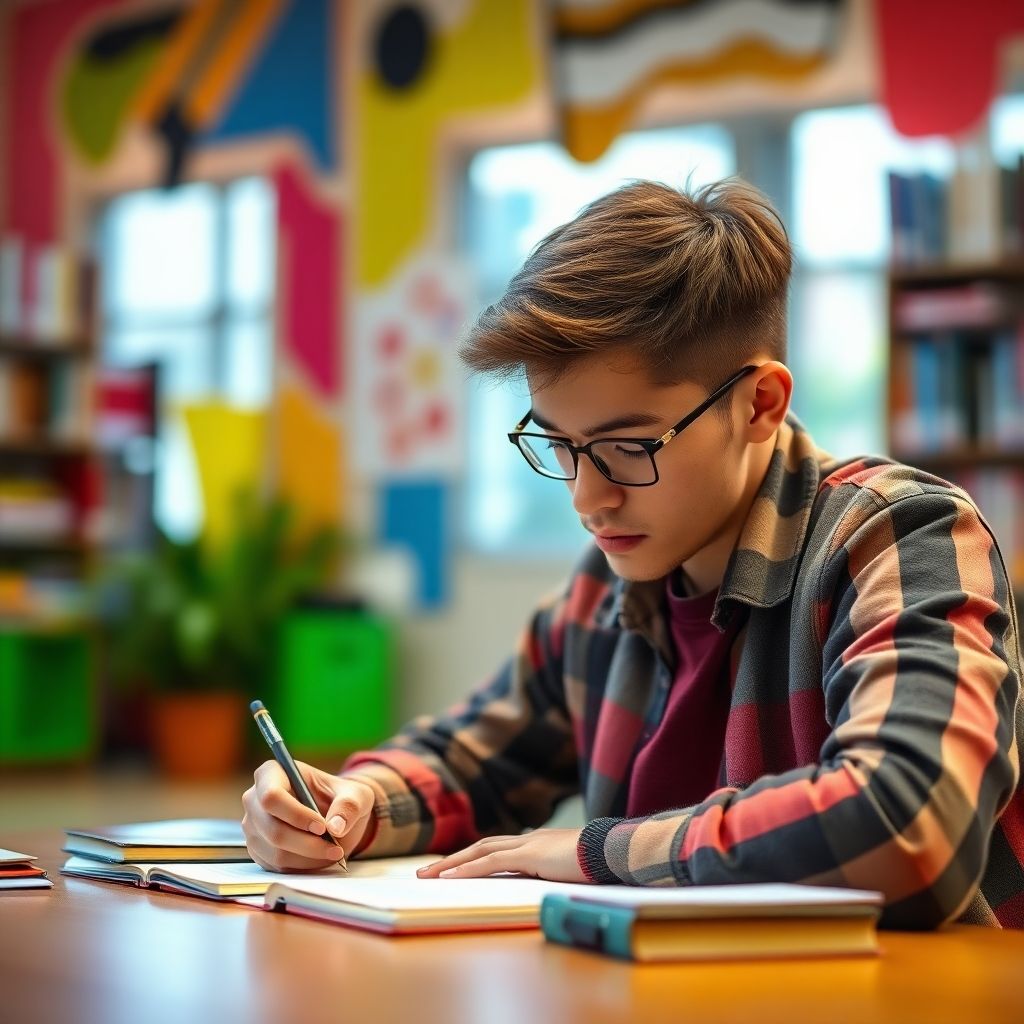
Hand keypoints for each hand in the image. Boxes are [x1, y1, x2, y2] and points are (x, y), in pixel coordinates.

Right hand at [242, 761, 374, 871]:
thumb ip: (349, 805)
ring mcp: (253, 826)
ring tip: (333, 852)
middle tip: (335, 848)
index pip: (271, 796)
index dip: (295, 814)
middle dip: (306, 843)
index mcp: (272, 773)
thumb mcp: (356, 794)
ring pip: (275, 851)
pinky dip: (301, 867)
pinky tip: (320, 858)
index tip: (322, 827)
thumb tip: (335, 827)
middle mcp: (255, 799)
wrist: (335, 815)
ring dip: (308, 857)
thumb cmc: (340, 797)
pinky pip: (276, 866)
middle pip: (271, 828)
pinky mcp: (258, 849)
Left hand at [415, 828, 588, 883]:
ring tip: (430, 876)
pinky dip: (469, 869)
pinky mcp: (531, 854)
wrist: (618, 851)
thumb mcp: (574, 871)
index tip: (454, 869)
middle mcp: (530, 840)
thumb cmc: (603, 863)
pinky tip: (451, 878)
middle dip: (454, 859)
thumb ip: (556, 874)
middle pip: (483, 846)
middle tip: (428, 872)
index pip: (499, 848)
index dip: (475, 858)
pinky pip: (492, 862)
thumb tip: (548, 885)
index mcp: (540, 844)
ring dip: (453, 863)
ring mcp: (530, 845)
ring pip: (481, 851)